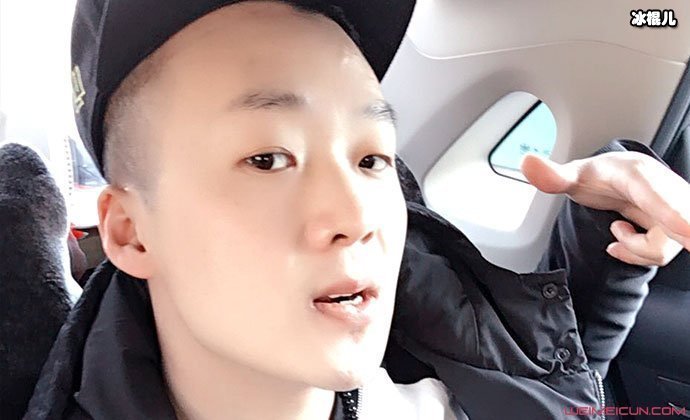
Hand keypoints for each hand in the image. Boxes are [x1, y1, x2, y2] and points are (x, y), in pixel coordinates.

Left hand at [521, 151, 689, 265]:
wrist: (616, 179)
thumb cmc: (599, 177)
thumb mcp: (574, 176)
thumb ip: (553, 175)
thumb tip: (527, 163)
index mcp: (638, 174)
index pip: (656, 194)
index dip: (673, 212)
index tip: (687, 230)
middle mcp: (665, 190)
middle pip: (675, 225)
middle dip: (667, 236)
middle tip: (650, 235)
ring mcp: (675, 209)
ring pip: (666, 245)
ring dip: (637, 248)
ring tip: (616, 232)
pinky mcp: (678, 225)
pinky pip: (664, 252)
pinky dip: (641, 253)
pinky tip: (624, 241)